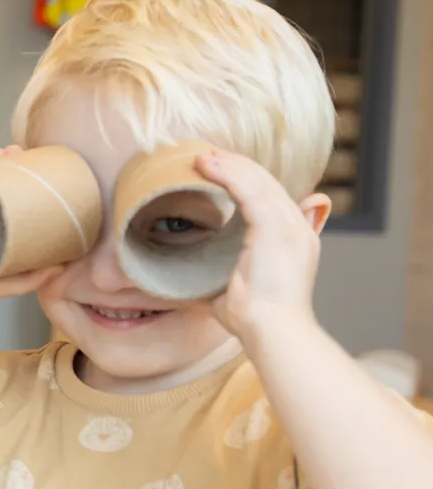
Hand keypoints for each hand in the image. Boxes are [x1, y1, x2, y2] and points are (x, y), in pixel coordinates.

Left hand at [194, 150, 329, 346]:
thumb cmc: (255, 322)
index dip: (246, 182)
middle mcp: (297, 228)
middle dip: (236, 167)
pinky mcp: (275, 227)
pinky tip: (207, 166)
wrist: (273, 332)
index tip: (220, 172)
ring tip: (202, 157)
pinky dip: (227, 175)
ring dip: (228, 166)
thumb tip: (191, 278)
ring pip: (258, 181)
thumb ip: (221, 277)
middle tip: (207, 157)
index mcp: (294, 240)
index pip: (272, 199)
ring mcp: (289, 226)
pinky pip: (249, 190)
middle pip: (267, 184)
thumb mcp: (236, 291)